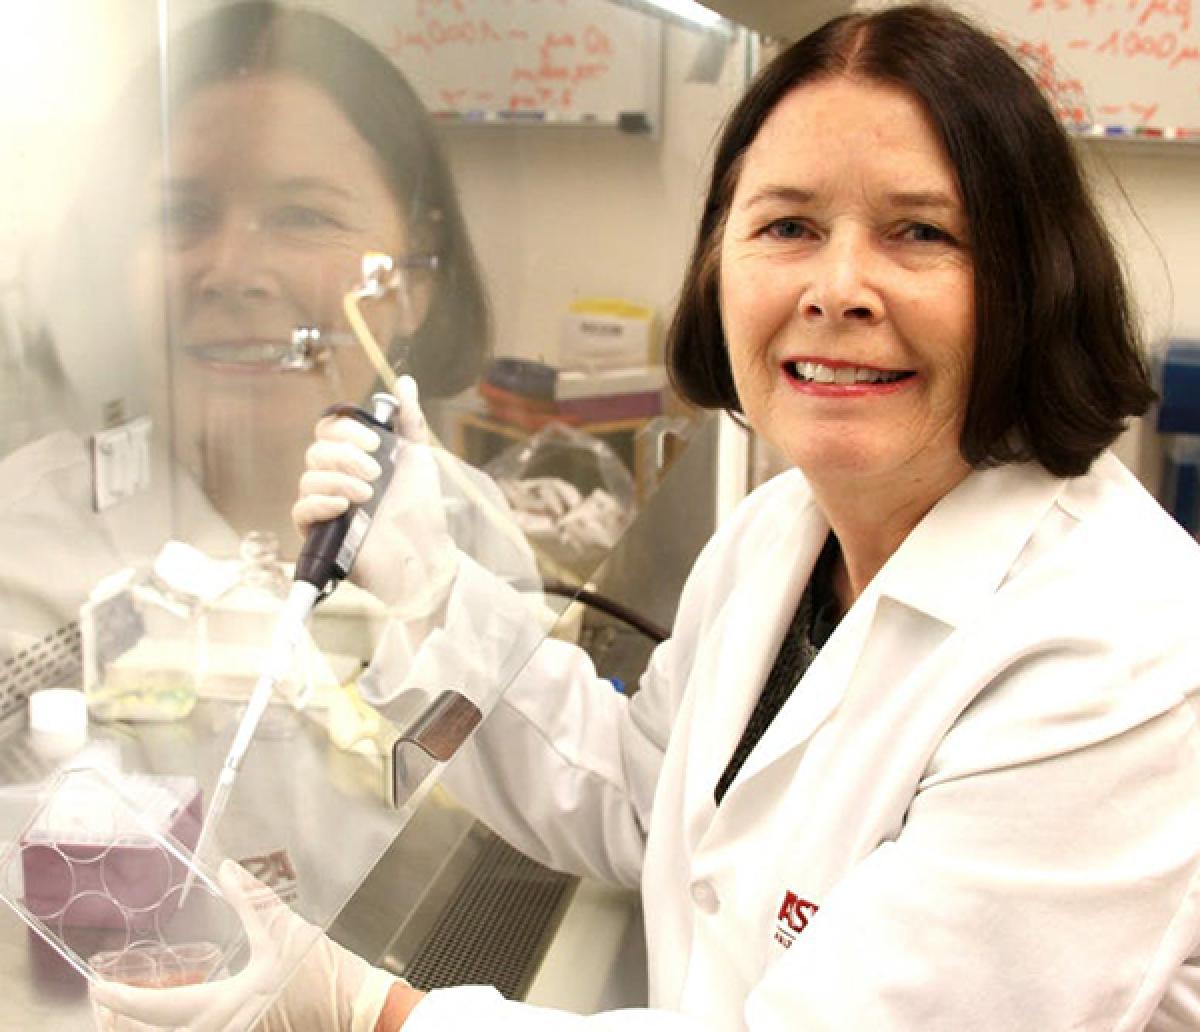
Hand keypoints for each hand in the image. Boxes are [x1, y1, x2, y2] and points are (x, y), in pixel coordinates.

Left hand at [90, 860, 401, 1031]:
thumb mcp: (287, 931)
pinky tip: (172, 1019)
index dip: (117, 998)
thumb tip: (225, 868)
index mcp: (223, 1007)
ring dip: (142, 1031)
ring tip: (127, 1012)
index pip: (153, 1008)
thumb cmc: (325, 975)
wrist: (359, 1011)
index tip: (97, 984)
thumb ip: (253, 898)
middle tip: (103, 1001)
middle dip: (117, 1023)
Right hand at [293, 375, 457, 617]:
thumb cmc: (422, 508)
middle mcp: (336, 479)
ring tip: (368, 496)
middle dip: (346, 456)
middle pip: (316, 451)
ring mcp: (326, 505)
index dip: (348, 430)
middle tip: (376, 474)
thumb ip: (409, 420)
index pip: (330, 430)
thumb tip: (405, 381)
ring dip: (338, 480)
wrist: (426, 553)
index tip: (377, 443)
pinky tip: (343, 505)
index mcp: (354, 458)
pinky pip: (300, 509)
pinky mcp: (319, 533)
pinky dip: (319, 502)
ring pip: (308, 478)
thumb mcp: (419, 457)